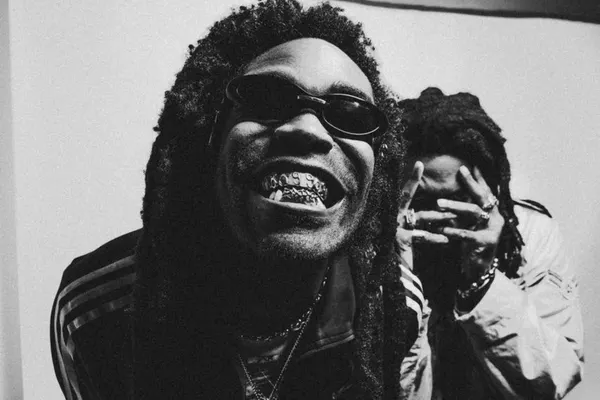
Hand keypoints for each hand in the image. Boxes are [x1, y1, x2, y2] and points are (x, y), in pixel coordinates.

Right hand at [396, 162, 448, 268]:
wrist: (390, 278)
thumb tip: (442, 214)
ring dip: (440, 216)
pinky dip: (433, 237)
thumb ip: (420, 226)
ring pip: (421, 217)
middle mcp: (392, 218)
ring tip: (456, 215)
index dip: (411, 179)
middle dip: (415, 183)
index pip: (404, 194)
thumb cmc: (400, 257)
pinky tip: (445, 240)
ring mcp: (394, 228)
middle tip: (427, 171)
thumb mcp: (409, 238)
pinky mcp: (399, 240)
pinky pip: (420, 236)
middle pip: (406, 197)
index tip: (419, 164)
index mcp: (395, 215)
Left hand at [436, 166, 503, 282]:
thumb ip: (461, 210)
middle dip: (471, 183)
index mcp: (491, 211)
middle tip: (458, 173)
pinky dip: (453, 230)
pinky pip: (468, 233)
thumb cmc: (470, 244)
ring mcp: (493, 229)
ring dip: (455, 206)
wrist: (478, 270)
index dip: (477, 178)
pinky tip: (441, 230)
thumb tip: (448, 195)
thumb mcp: (467, 223)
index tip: (467, 165)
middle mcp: (496, 217)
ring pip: (474, 212)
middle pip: (483, 196)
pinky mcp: (488, 242)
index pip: (485, 190)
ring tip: (439, 203)